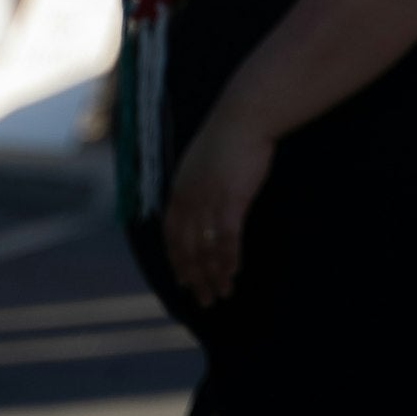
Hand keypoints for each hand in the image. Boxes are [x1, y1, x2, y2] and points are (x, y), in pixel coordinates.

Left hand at [163, 98, 273, 305]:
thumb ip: (195, 184)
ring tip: (222, 293)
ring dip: (213, 275)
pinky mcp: (231, 200)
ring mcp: (209, 201)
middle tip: (204, 300)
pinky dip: (229, 258)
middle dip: (195, 279)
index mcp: (179, 190)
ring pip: (206, 250)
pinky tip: (234, 272)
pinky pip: (227, 239)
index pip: (171, 236)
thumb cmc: (229, 134)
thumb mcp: (201, 160)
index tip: (183, 281)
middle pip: (187, 250)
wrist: (245, 115)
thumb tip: (198, 201)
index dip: (177, 261)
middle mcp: (189, 200)